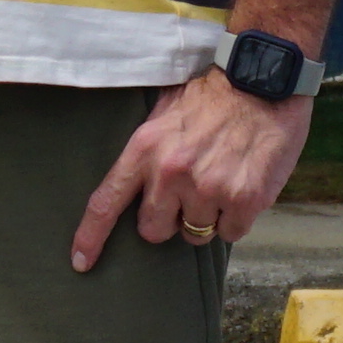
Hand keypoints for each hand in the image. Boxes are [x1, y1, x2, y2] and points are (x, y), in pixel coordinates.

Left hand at [69, 69, 311, 272]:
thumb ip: (148, 152)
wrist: (262, 79)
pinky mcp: (244, 200)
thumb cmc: (212, 96)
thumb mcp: (164, 114)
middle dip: (168, 219)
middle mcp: (171, 173)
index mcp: (145, 149)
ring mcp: (208, 189)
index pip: (107, 202)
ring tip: (221, 180)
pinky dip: (237, 218)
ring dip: (206, 217)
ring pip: (195, 234)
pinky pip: (232, 233)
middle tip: (188, 193)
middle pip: (153, 230)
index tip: (80, 262)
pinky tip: (243, 185)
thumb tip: (136, 188)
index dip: (90, 237)